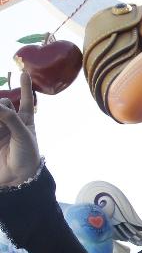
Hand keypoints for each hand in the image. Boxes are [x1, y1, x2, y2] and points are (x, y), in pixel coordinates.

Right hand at [0, 72, 40, 186]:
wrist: (18, 179)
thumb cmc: (27, 156)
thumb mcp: (23, 135)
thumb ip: (11, 118)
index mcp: (25, 121)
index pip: (26, 101)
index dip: (25, 88)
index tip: (23, 74)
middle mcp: (12, 123)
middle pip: (3, 104)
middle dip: (1, 105)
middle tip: (1, 111)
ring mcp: (0, 130)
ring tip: (2, 129)